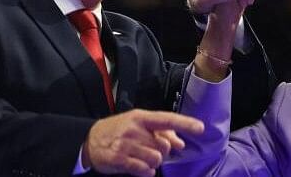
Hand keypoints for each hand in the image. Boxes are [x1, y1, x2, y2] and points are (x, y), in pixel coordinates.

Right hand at [82, 109, 203, 175]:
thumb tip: (181, 143)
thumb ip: (162, 132)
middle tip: (149, 149)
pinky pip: (143, 170)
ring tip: (142, 158)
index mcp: (141, 117)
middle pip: (164, 146)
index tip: (200, 128)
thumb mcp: (139, 125)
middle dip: (161, 151)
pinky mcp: (119, 159)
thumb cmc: (119, 130)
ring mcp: (126, 144)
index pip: (167, 119)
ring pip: (155, 159)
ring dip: (153, 162)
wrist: (90, 140)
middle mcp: (134, 129)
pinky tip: (140, 167)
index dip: (185, 123)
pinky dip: (146, 171)